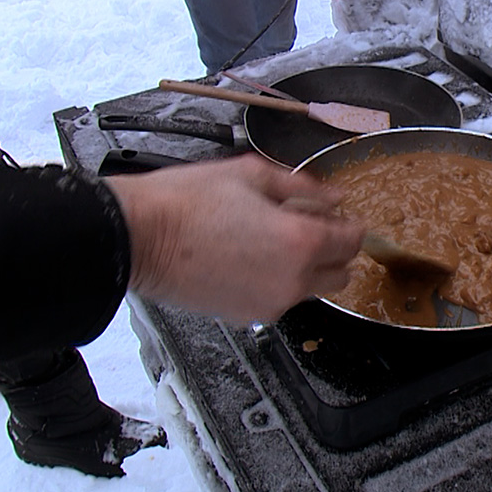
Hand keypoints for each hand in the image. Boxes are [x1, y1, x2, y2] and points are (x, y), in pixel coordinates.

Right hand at [102, 154, 364, 321]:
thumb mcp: (251, 174)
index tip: (336, 214)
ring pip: (312, 291)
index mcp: (300, 241)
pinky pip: (280, 300)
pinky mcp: (248, 316)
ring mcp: (271, 303)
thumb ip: (303, 186)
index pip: (352, 240)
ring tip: (272, 241)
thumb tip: (332, 196)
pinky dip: (277, 282)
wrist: (138, 237)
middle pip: (341, 273)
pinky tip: (250, 257)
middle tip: (309, 226)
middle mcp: (293, 280)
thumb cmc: (187, 201)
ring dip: (306, 268)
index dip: (348, 223)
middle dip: (334, 250)